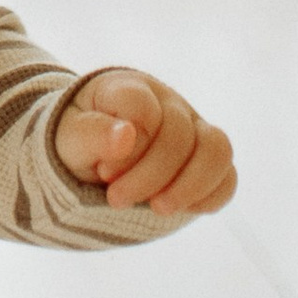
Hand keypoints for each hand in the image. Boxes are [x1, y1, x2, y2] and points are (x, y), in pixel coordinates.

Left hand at [55, 69, 236, 216]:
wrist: (93, 158)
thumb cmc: (80, 142)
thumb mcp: (70, 139)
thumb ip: (92, 134)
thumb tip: (126, 135)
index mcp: (129, 88)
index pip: (141, 105)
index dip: (126, 145)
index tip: (103, 171)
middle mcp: (168, 103)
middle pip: (179, 134)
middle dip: (149, 176)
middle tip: (117, 199)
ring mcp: (193, 129)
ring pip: (217, 150)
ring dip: (188, 187)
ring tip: (158, 209)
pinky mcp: (207, 159)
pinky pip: (228, 176)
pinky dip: (209, 197)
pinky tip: (181, 210)